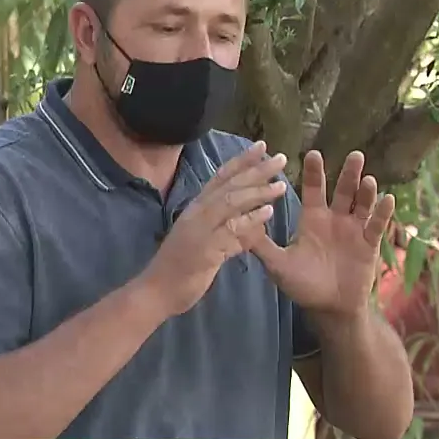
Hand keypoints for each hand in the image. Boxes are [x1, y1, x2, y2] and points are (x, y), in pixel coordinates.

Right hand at [142, 141, 287, 315]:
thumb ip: (224, 228)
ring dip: (257, 192)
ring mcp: (199, 229)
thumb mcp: (203, 240)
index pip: (221, 177)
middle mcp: (197, 213)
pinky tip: (268, 213)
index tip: (262, 146)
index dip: (241, 161)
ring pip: (230, 202)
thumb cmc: (179, 267)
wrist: (157, 291)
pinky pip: (231, 230)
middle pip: (229, 185)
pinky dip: (250, 220)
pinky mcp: (205, 249)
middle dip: (256, 170)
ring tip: (281, 185)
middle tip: (280, 158)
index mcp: (196, 208)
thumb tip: (249, 219)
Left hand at [250, 150, 394, 316]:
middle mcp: (334, 219)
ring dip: (366, 190)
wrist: (329, 309)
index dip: (313, 173)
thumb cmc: (303, 285)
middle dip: (348, 173)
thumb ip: (262, 244)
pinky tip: (387, 198)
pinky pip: (377, 225)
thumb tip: (239, 223)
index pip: (313, 190)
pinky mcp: (369, 244)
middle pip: (342, 190)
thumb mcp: (279, 264)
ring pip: (362, 204)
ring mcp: (353, 229)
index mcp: (313, 219)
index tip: (313, 153)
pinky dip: (382, 212)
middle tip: (354, 154)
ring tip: (368, 178)